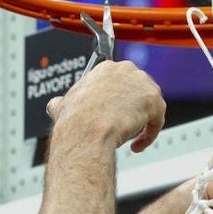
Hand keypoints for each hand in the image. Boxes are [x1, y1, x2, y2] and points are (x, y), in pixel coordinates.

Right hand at [47, 60, 165, 152]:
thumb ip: (63, 102)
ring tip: (129, 138)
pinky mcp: (153, 100)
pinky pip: (157, 120)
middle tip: (124, 127)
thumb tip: (55, 105)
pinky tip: (137, 145)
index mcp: (105, 68)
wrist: (87, 131)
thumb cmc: (75, 120)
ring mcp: (141, 83)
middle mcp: (125, 70)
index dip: (119, 100)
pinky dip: (149, 134)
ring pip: (149, 106)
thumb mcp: (62, 105)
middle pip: (138, 91)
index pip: (121, 81)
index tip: (115, 113)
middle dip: (133, 110)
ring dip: (141, 123)